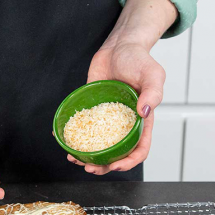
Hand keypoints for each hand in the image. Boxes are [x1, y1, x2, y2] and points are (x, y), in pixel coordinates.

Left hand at [68, 0, 175, 175]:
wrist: (119, 46)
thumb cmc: (140, 60)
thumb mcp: (153, 74)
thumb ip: (153, 93)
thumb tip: (145, 112)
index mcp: (141, 121)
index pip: (139, 149)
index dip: (129, 162)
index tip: (116, 166)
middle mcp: (124, 123)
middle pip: (116, 153)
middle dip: (103, 165)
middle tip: (89, 167)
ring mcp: (107, 118)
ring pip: (98, 145)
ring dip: (86, 156)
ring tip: (73, 158)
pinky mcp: (92, 109)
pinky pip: (82, 126)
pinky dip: (72, 135)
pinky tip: (60, 137)